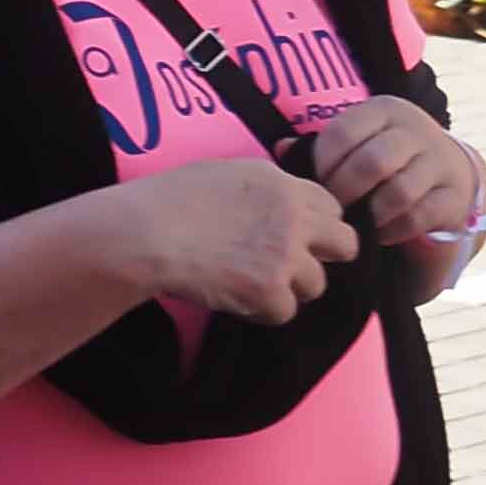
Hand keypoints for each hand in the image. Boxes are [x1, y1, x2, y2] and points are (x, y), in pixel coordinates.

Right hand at [104, 151, 358, 320]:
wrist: (140, 234)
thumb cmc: (164, 202)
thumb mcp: (220, 173)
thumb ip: (261, 186)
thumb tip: (275, 201)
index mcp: (280, 183)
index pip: (332, 206)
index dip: (314, 225)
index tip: (293, 236)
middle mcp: (293, 216)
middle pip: (344, 244)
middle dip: (320, 257)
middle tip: (287, 267)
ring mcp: (285, 255)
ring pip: (316, 284)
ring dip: (286, 289)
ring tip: (247, 284)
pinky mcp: (269, 290)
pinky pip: (285, 311)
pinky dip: (261, 311)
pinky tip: (233, 297)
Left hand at [307, 97, 485, 254]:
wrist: (446, 170)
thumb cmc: (384, 155)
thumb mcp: (357, 140)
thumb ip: (322, 145)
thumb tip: (280, 148)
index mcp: (384, 110)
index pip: (343, 132)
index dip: (322, 163)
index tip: (316, 182)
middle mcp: (416, 130)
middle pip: (372, 162)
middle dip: (344, 191)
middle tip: (333, 207)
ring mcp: (441, 162)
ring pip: (398, 193)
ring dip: (369, 214)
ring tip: (356, 222)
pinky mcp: (455, 195)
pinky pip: (418, 217)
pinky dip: (392, 230)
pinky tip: (380, 233)